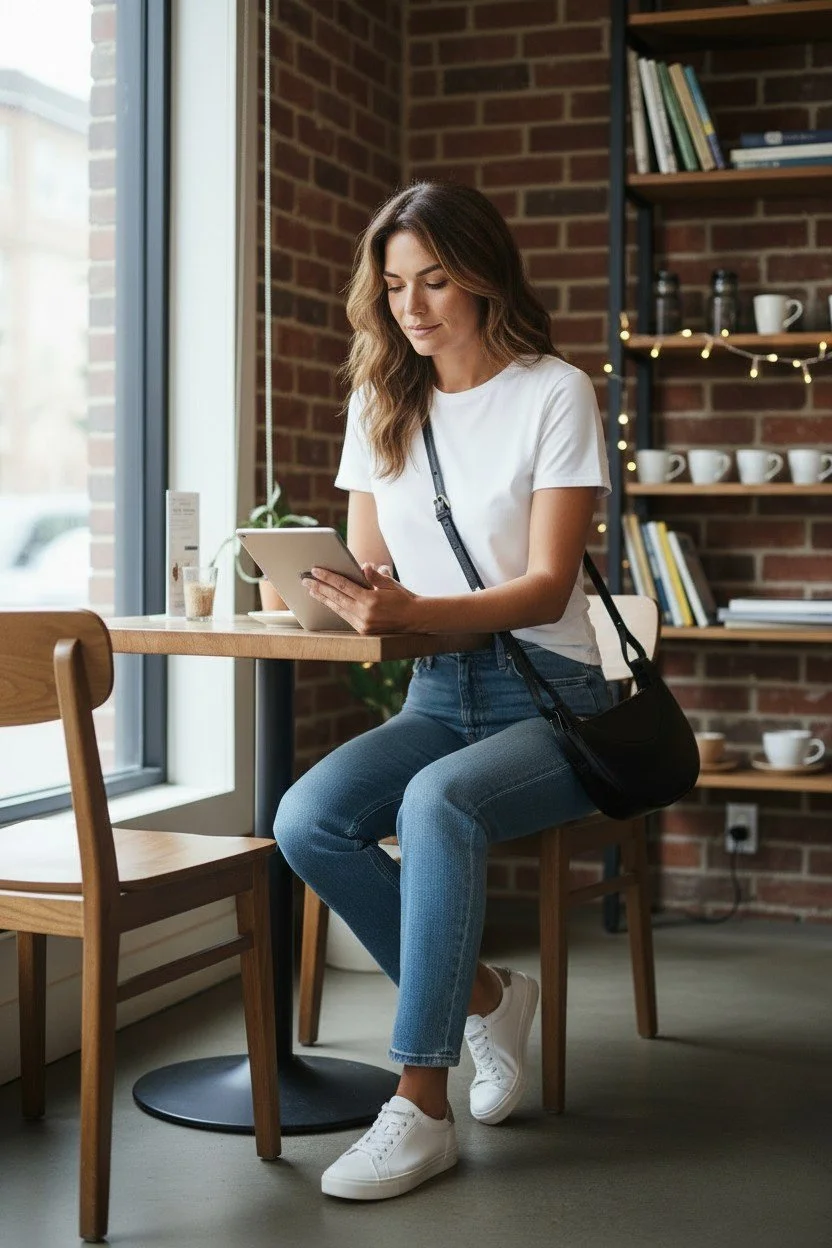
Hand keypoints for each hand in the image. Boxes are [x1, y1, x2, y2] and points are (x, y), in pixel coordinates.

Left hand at [302, 563, 419, 633]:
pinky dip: (335, 608)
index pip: (343, 586)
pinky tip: (327, 602)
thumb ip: (375, 576)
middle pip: (336, 598)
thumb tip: (363, 566)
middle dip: (319, 588)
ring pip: (338, 609)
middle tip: (305, 580)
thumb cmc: (403, 598)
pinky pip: (345, 617)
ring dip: (323, 599)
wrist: (416, 619)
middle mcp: (365, 614)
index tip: (315, 571)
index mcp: (370, 600)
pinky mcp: (363, 631)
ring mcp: (363, 625)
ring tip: (311, 590)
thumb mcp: (390, 584)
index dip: (327, 577)